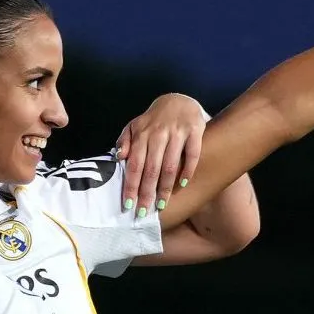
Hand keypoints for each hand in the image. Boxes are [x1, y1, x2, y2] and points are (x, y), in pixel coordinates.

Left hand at [116, 93, 207, 216]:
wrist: (178, 100)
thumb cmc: (153, 121)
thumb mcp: (134, 126)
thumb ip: (125, 141)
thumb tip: (118, 158)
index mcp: (141, 134)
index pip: (134, 165)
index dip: (130, 186)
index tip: (128, 205)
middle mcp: (158, 133)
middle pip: (150, 170)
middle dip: (146, 193)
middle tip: (143, 213)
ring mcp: (177, 132)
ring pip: (169, 165)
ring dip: (165, 188)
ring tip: (161, 205)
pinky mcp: (195, 130)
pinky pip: (192, 154)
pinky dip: (187, 170)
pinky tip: (182, 185)